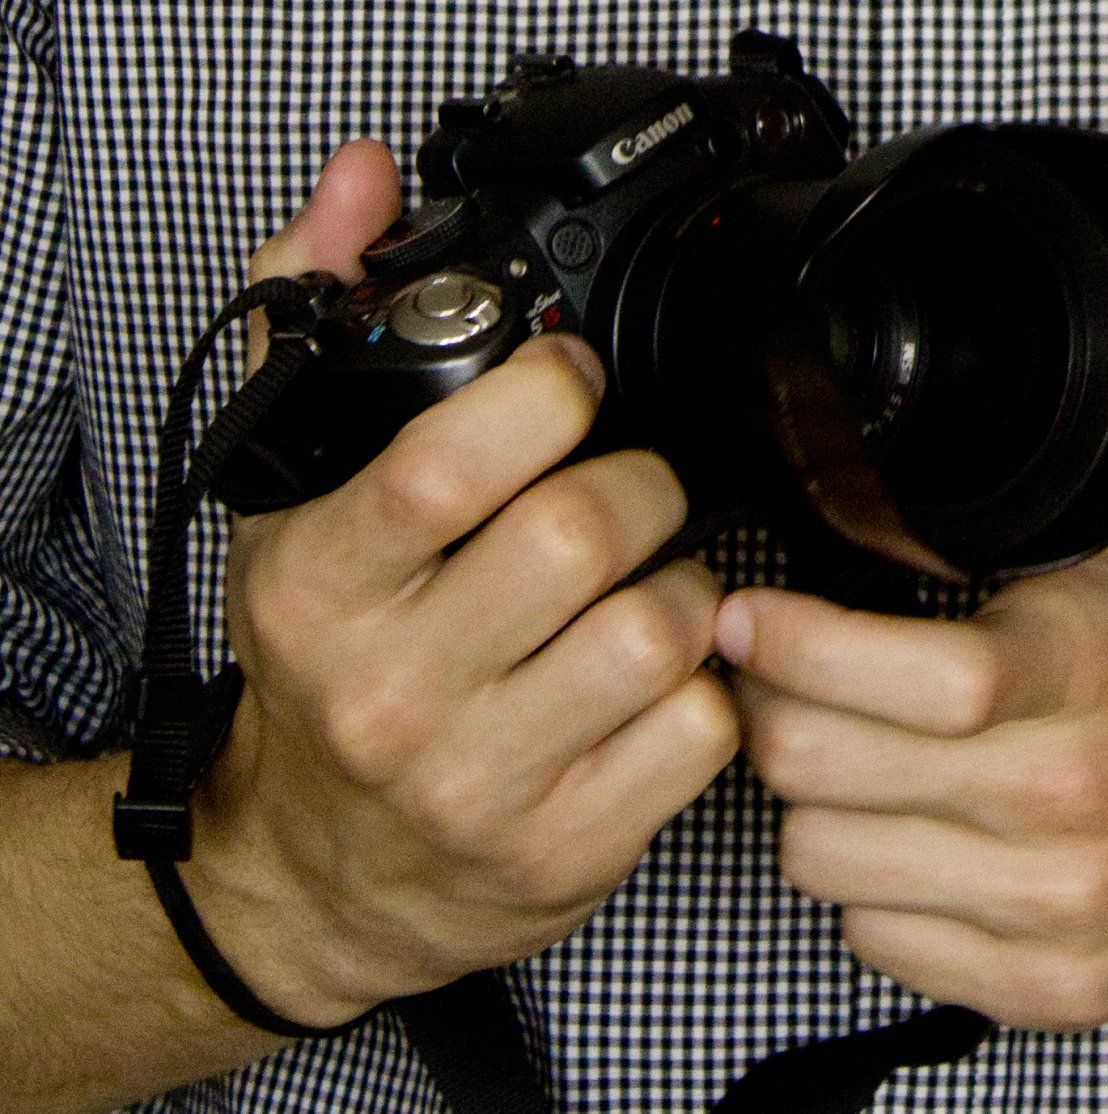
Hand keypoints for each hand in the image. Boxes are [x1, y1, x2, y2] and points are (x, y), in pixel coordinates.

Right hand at [183, 140, 737, 1026]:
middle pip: (586, 536)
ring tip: (645, 587)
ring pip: (662, 629)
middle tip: (632, 489)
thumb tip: (363, 183)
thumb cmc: (325, 678)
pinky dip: (707, 686)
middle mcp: (394, 692)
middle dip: (642, 484)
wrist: (327, 874)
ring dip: (684, 584)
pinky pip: (702, 728)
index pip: (447, 466)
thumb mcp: (288, 509)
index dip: (547, 394)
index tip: (573, 382)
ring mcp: (485, 782)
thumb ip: (313, 325)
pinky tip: (657, 681)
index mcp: (321, 590)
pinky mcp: (569, 849)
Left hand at [716, 463, 1107, 1029]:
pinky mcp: (1054, 985)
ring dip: (819, 806)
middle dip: (773, 714)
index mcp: (1080, 669)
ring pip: (822, 858)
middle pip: (815, 769)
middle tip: (782, 688)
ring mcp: (1060, 903)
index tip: (744, 620)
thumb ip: (1000, 494)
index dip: (784, 642)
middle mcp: (1068, 795)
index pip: (887, 670)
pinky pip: (875, 939)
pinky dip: (873, 887)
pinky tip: (917, 844)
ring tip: (861, 769)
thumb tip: (859, 460)